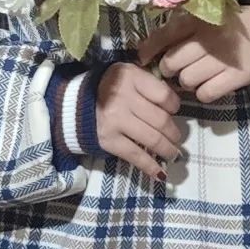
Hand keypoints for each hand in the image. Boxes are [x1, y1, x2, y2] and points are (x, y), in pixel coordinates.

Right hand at [96, 63, 180, 180]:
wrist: (73, 105)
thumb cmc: (108, 89)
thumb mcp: (128, 75)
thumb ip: (149, 84)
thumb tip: (175, 105)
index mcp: (131, 77)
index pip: (164, 95)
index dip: (174, 106)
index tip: (174, 112)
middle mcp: (123, 97)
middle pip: (161, 120)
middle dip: (173, 133)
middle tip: (177, 139)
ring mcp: (115, 120)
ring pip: (152, 139)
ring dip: (168, 150)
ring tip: (172, 154)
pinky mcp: (108, 140)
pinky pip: (135, 155)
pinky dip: (150, 166)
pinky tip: (160, 173)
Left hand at [137, 5, 249, 103]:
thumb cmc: (236, 26)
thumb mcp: (209, 18)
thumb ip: (183, 31)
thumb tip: (151, 49)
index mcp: (199, 20)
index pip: (163, 36)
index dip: (148, 50)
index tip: (142, 59)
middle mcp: (207, 38)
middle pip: (171, 63)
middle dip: (169, 70)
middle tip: (177, 71)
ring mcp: (222, 58)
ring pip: (186, 80)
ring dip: (186, 83)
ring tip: (196, 78)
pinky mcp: (236, 76)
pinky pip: (206, 93)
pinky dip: (203, 94)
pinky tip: (209, 86)